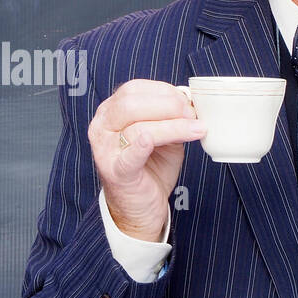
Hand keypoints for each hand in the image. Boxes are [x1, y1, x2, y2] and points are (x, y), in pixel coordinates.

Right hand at [88, 79, 203, 242]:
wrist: (139, 208)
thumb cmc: (149, 168)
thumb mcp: (162, 137)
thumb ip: (170, 119)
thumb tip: (189, 104)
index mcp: (110, 113)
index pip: (133, 89)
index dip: (163, 91)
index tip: (187, 101)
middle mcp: (102, 127)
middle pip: (131, 103)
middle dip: (167, 105)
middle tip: (191, 114)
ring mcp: (105, 150)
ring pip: (137, 127)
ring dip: (172, 126)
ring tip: (195, 129)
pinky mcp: (115, 172)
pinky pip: (128, 155)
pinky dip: (141, 146)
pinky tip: (150, 141)